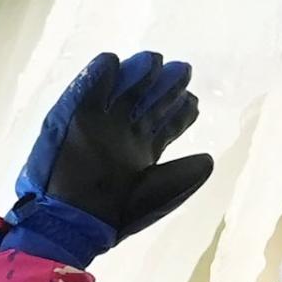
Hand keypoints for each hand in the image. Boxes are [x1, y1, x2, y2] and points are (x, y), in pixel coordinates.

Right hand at [4, 51, 211, 261]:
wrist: (75, 221)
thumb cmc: (121, 211)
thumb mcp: (162, 194)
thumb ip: (185, 175)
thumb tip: (208, 158)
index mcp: (144, 151)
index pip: (167, 123)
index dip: (182, 110)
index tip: (194, 100)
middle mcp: (124, 134)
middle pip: (149, 102)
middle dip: (167, 86)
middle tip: (183, 69)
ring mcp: (99, 124)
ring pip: (124, 90)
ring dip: (139, 74)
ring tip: (153, 60)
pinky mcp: (73, 117)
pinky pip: (88, 90)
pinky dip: (99, 75)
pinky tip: (111, 62)